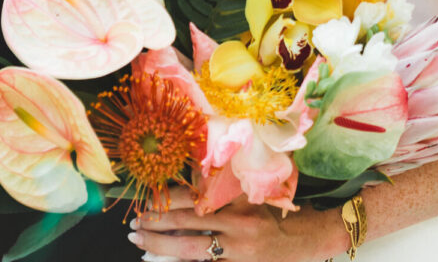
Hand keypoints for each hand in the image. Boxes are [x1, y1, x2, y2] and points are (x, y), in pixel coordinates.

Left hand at [130, 188, 342, 261]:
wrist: (303, 241)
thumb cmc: (273, 213)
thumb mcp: (251, 193)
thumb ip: (222, 190)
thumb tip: (185, 188)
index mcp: (240, 197)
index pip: (196, 195)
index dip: (167, 198)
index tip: (147, 199)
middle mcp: (238, 221)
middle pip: (188, 221)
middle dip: (156, 223)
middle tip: (134, 223)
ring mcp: (238, 249)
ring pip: (191, 248)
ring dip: (160, 246)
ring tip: (140, 242)